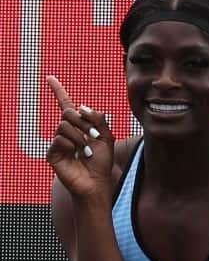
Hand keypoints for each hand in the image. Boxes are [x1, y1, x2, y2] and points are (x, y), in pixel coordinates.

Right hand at [45, 76, 113, 198]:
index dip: (58, 90)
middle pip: (68, 112)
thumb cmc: (101, 162)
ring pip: (64, 125)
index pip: (66, 104)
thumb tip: (81, 106)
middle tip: (94, 136)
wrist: (96, 182)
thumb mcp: (107, 137)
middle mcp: (66, 131)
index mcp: (79, 126)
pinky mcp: (53, 153)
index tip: (50, 78)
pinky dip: (71, 145)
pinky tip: (76, 155)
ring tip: (86, 150)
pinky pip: (59, 139)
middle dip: (83, 123)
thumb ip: (98, 119)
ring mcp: (58, 142)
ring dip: (79, 136)